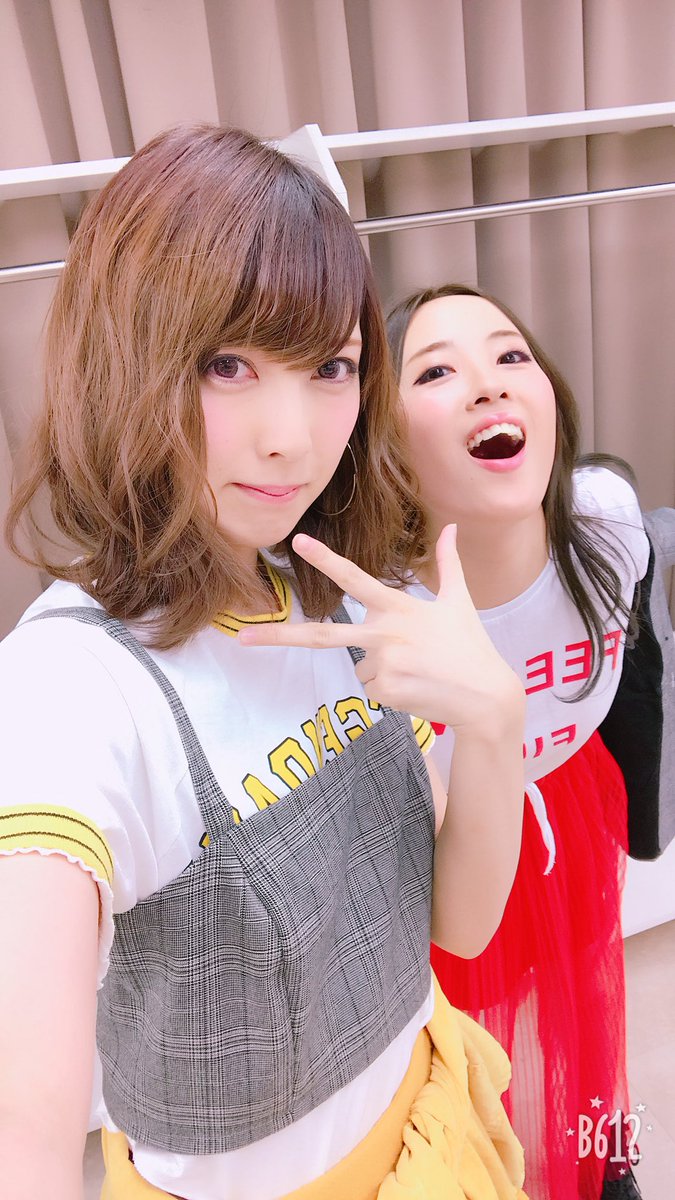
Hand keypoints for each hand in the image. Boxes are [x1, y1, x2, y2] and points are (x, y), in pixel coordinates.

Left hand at [238, 527, 522, 732]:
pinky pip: (371, 688)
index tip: (297, 542)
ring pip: (359, 667)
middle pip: (323, 636)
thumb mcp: (459, 602)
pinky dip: (389, 690)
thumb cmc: (471, 646)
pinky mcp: (386, 693)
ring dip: (381, 670)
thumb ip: (448, 564)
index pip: (355, 579)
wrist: (486, 697)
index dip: (325, 559)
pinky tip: (415, 687)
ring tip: (416, 670)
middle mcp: (385, 634)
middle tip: (244, 639)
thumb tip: (452, 527)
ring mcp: (384, 666)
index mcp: (399, 608)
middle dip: (279, 637)